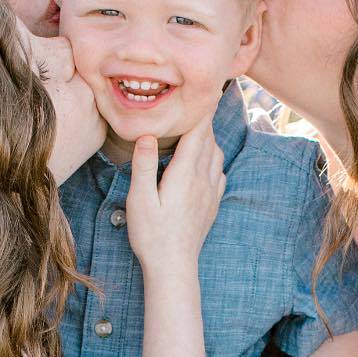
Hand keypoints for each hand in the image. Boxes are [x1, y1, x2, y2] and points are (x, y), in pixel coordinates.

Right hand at [124, 116, 224, 268]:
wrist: (174, 267)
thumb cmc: (152, 234)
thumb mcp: (139, 199)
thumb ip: (144, 165)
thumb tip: (147, 134)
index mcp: (185, 173)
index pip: (198, 132)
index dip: (200, 110)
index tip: (201, 90)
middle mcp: (203, 179)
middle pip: (209, 139)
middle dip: (203, 120)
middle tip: (196, 102)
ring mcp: (210, 192)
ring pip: (216, 154)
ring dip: (208, 139)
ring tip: (195, 130)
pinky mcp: (212, 204)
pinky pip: (218, 172)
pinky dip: (212, 159)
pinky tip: (202, 162)